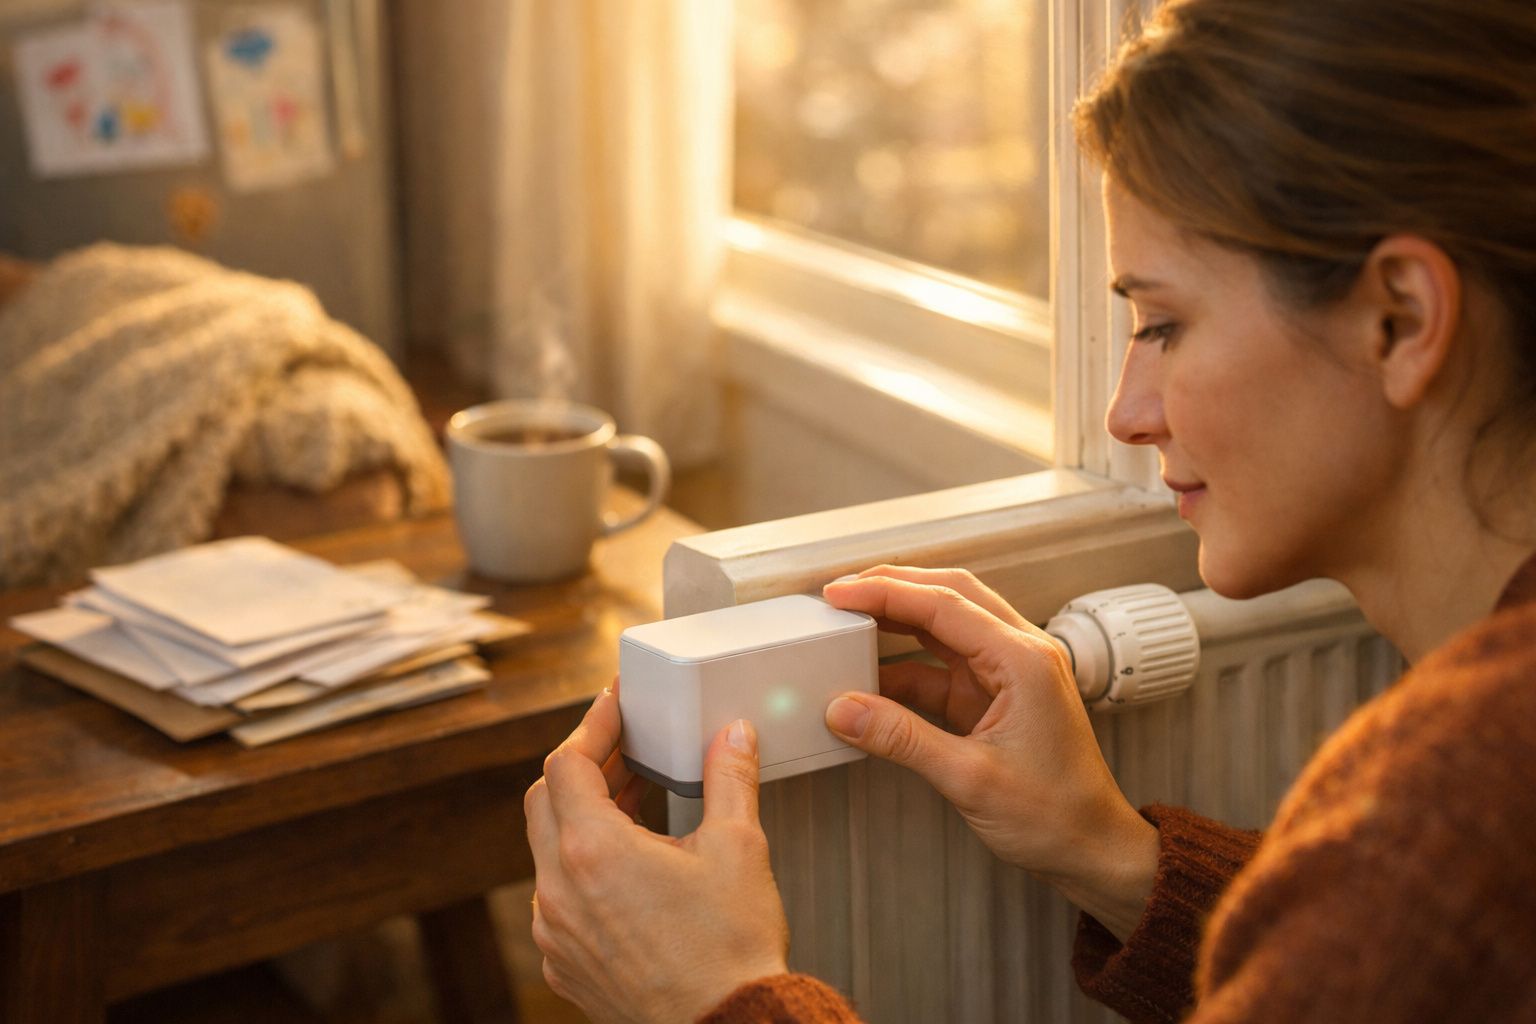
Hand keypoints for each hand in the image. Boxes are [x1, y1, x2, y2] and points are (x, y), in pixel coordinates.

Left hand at [525, 688, 789, 1022]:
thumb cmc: (729, 955)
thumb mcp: (738, 847)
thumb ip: (730, 778)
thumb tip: (733, 736)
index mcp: (593, 853)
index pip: (566, 763)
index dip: (592, 726)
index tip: (614, 708)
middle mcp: (559, 892)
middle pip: (545, 801)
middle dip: (583, 766)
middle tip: (624, 748)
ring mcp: (556, 933)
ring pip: (547, 852)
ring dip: (582, 817)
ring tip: (632, 800)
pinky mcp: (565, 964)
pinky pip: (556, 898)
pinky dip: (582, 867)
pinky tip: (626, 865)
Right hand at [823, 566, 1158, 938]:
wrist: (1093, 848)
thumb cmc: (1054, 815)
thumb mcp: (968, 777)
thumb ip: (901, 738)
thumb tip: (842, 710)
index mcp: (1023, 660)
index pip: (944, 605)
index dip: (885, 593)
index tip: (838, 594)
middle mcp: (1020, 653)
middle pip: (948, 596)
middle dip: (892, 588)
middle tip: (840, 594)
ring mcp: (1008, 672)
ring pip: (946, 625)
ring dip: (899, 621)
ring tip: (850, 623)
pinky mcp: (995, 695)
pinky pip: (943, 665)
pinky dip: (906, 666)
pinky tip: (871, 677)